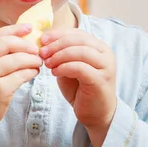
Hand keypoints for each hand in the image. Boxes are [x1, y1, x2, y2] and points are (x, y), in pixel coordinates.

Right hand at [0, 24, 41, 146]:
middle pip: (8, 45)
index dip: (15, 30)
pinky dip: (30, 72)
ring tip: (38, 61)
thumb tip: (18, 36)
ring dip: (31, 59)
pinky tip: (34, 72)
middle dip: (26, 45)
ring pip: (17, 60)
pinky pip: (21, 76)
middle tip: (36, 49)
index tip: (30, 28)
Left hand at [40, 29, 116, 146]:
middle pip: (78, 40)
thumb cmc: (81, 89)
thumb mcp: (69, 67)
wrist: (96, 114)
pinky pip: (80, 67)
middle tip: (42, 52)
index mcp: (98, 47)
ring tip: (47, 63)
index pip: (77, 33)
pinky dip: (64, 67)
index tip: (42, 40)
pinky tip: (54, 72)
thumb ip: (61, 54)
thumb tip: (43, 43)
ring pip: (80, 51)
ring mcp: (105, 66)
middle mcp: (105, 54)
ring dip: (60, 55)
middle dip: (57, 44)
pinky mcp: (101, 80)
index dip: (58, 34)